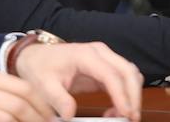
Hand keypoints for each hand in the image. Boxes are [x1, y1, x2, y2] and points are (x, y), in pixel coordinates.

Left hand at [15, 42, 142, 121]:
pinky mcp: (105, 67)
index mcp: (85, 55)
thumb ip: (58, 99)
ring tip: (120, 115)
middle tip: (131, 117)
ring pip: (130, 74)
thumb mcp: (44, 84)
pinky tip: (115, 109)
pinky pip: (123, 80)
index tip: (126, 113)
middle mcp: (99, 53)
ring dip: (131, 95)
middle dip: (134, 95)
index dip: (121, 94)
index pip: (111, 74)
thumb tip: (70, 114)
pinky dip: (125, 95)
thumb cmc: (40, 66)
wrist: (36, 57)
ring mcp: (104, 58)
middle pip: (128, 71)